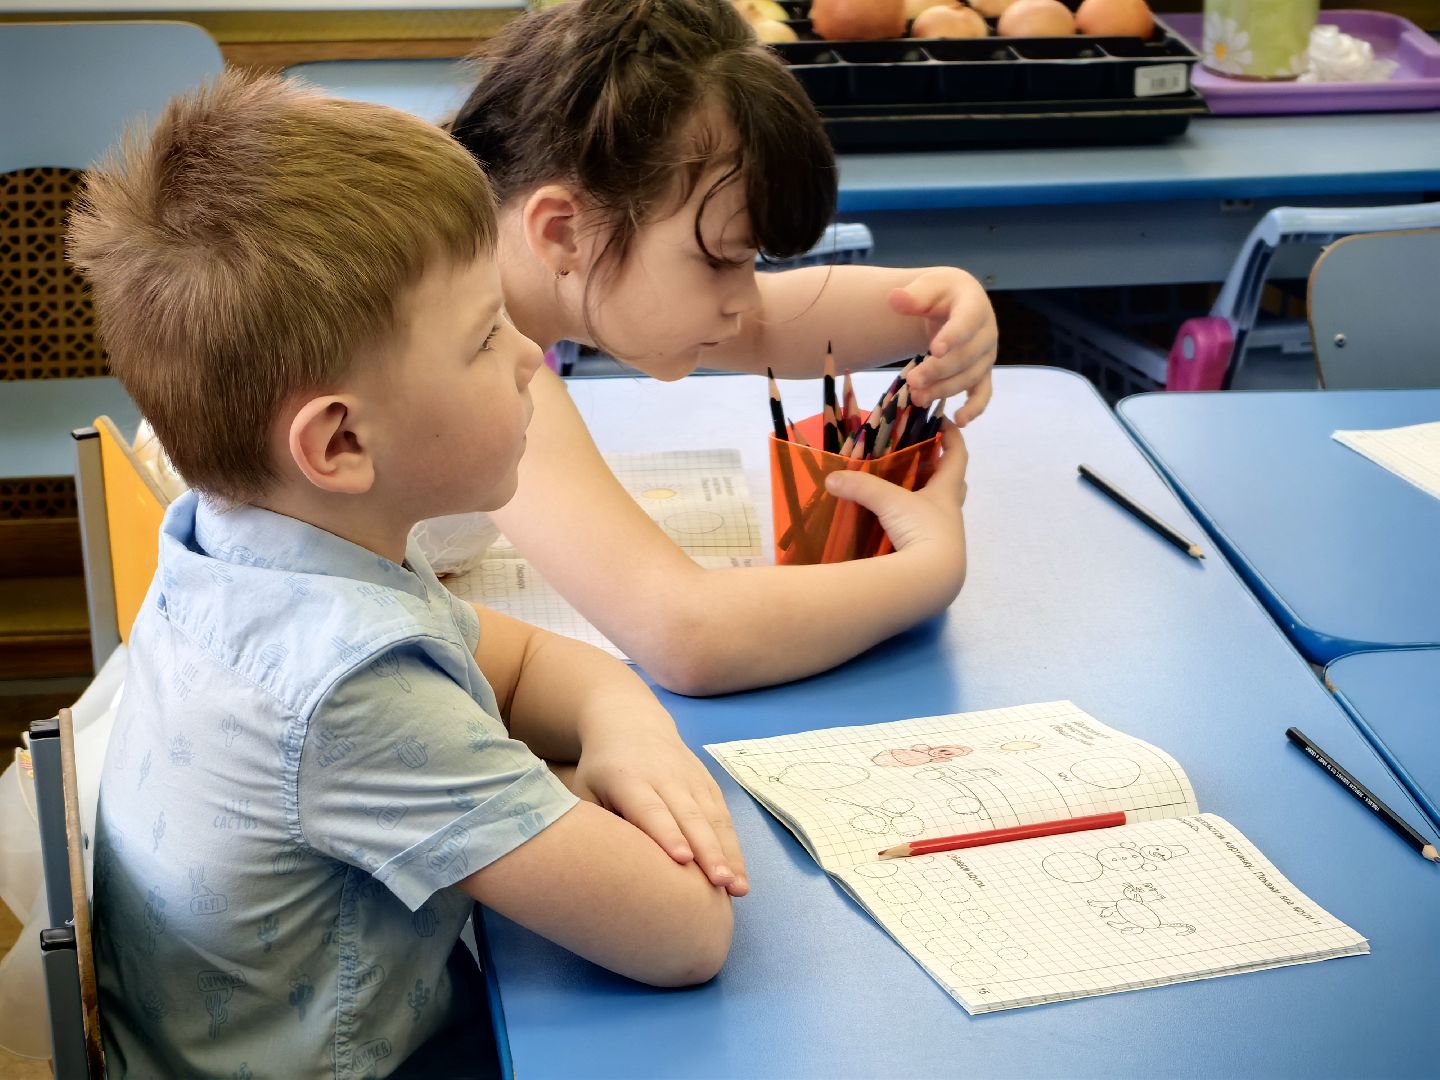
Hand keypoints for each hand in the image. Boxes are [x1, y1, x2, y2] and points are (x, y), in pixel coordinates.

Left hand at [571, 727, 748, 896]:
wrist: (631, 723)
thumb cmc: (601, 769)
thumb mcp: (584, 790)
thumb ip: (594, 826)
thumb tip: (604, 871)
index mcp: (628, 779)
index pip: (651, 809)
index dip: (667, 833)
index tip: (682, 859)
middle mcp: (665, 777)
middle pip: (690, 817)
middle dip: (708, 851)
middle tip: (720, 883)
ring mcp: (691, 779)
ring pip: (713, 819)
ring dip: (728, 854)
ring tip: (737, 887)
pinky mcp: (707, 783)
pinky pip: (723, 817)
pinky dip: (733, 847)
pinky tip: (739, 874)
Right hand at [825, 421, 968, 585]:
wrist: (931, 580)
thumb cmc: (921, 530)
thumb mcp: (889, 502)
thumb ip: (860, 486)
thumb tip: (831, 478)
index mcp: (947, 492)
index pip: (958, 456)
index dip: (953, 436)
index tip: (943, 421)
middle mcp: (950, 513)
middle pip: (954, 484)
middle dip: (943, 469)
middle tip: (924, 459)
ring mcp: (944, 537)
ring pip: (940, 511)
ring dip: (928, 500)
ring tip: (905, 493)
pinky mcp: (931, 557)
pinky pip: (924, 534)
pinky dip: (913, 526)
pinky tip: (897, 527)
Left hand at [889, 268, 997, 426]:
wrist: (953, 303)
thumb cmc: (938, 294)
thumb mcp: (926, 287)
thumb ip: (913, 295)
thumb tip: (895, 299)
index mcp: (975, 305)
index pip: (967, 322)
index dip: (953, 336)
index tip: (934, 350)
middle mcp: (987, 332)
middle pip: (966, 356)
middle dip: (938, 371)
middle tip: (911, 381)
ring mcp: (986, 355)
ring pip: (969, 378)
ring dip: (944, 389)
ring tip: (917, 397)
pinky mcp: (982, 373)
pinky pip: (983, 394)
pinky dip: (974, 408)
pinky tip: (960, 421)